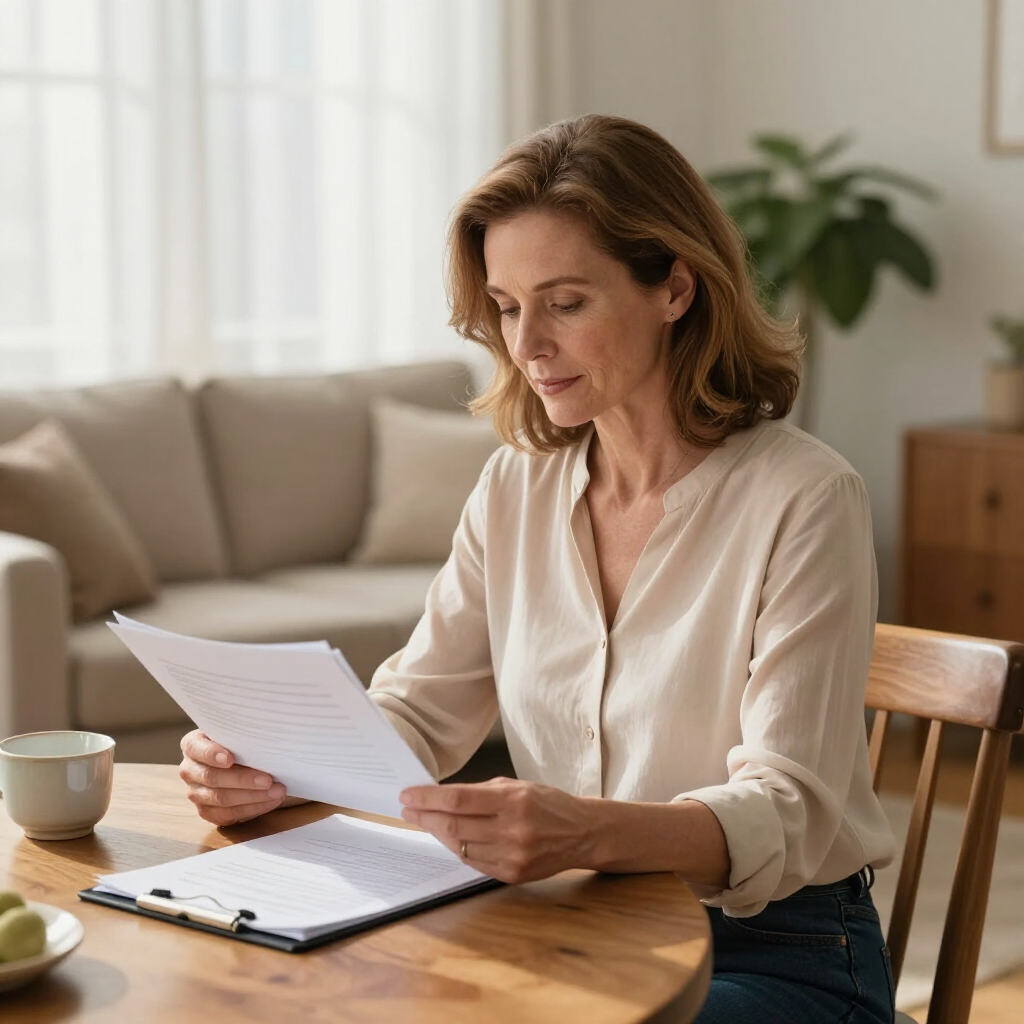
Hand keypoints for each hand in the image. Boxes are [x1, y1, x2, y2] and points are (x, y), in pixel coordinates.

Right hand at [178, 729, 286, 825]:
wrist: (236, 759)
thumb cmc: (238, 741)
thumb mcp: (236, 732)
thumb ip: (242, 734)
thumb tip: (265, 738)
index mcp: (192, 745)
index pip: (197, 749)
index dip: (212, 754)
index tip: (230, 758)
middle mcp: (189, 770)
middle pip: (212, 777)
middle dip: (243, 780)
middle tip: (268, 779)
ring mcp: (195, 792)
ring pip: (221, 799)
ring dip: (253, 797)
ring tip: (277, 791)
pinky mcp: (206, 811)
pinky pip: (228, 815)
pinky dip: (252, 809)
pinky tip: (270, 802)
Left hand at [398, 777, 596, 883]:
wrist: (582, 833)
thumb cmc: (548, 803)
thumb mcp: (518, 786)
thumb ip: (481, 792)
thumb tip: (441, 797)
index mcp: (514, 801)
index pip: (459, 800)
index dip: (428, 799)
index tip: (408, 795)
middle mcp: (513, 830)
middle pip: (455, 825)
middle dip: (425, 816)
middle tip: (408, 809)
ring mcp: (513, 856)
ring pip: (461, 846)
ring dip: (438, 834)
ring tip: (425, 821)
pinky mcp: (512, 874)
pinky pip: (474, 862)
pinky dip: (458, 848)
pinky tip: (450, 837)